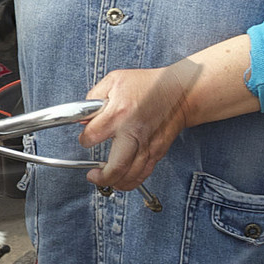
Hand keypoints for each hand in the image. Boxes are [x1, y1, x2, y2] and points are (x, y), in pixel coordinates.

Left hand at [79, 63, 198, 193]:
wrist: (180, 92)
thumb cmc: (148, 85)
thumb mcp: (114, 80)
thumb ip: (93, 97)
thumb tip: (83, 117)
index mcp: (119, 113)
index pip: (93, 135)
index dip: (84, 139)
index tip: (85, 139)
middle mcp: (133, 132)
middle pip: (116, 166)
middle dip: (101, 177)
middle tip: (92, 176)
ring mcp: (147, 145)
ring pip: (131, 175)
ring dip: (115, 183)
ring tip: (105, 180)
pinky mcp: (157, 151)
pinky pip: (144, 173)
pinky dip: (131, 182)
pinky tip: (122, 181)